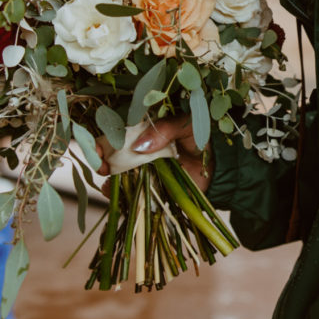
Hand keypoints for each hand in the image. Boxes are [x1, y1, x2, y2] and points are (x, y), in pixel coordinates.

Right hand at [96, 115, 212, 192]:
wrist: (222, 164)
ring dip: (108, 177)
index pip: (117, 131)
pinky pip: (131, 192)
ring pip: (118, 173)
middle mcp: (141, 148)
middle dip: (101, 158)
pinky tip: (115, 193)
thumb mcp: (185, 124)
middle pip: (112, 153)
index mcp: (146, 129)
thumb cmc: (203, 137)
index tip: (96, 146)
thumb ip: (163, 130)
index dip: (103, 138)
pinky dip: (121, 194)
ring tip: (107, 178)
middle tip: (100, 164)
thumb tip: (138, 146)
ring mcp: (144, 168)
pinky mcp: (151, 186)